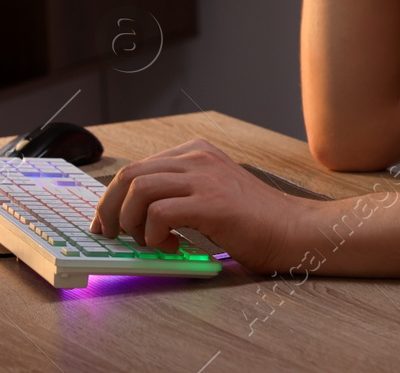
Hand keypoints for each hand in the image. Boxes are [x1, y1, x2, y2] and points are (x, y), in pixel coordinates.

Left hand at [89, 138, 317, 274]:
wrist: (294, 230)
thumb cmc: (255, 221)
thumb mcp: (211, 193)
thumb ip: (179, 194)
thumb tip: (135, 217)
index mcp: (195, 152)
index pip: (136, 167)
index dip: (112, 197)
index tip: (105, 222)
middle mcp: (197, 157)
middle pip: (129, 174)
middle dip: (109, 208)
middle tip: (110, 235)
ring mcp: (205, 177)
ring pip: (139, 189)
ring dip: (130, 222)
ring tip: (146, 242)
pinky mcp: (211, 202)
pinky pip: (159, 213)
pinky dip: (154, 235)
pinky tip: (172, 246)